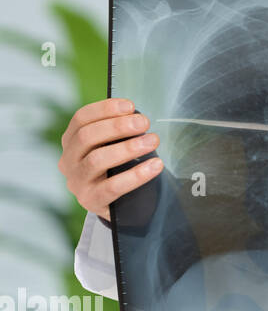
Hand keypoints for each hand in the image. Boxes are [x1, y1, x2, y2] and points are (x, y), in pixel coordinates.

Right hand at [58, 98, 162, 220]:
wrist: (119, 205)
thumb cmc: (117, 167)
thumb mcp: (112, 146)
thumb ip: (118, 132)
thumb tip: (137, 116)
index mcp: (71, 142)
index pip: (81, 119)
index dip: (105, 109)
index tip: (130, 106)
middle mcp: (68, 161)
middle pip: (86, 137)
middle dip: (118, 126)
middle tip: (144, 123)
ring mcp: (77, 182)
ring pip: (97, 160)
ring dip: (128, 148)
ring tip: (153, 141)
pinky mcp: (91, 200)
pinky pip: (113, 186)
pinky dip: (136, 175)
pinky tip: (156, 165)